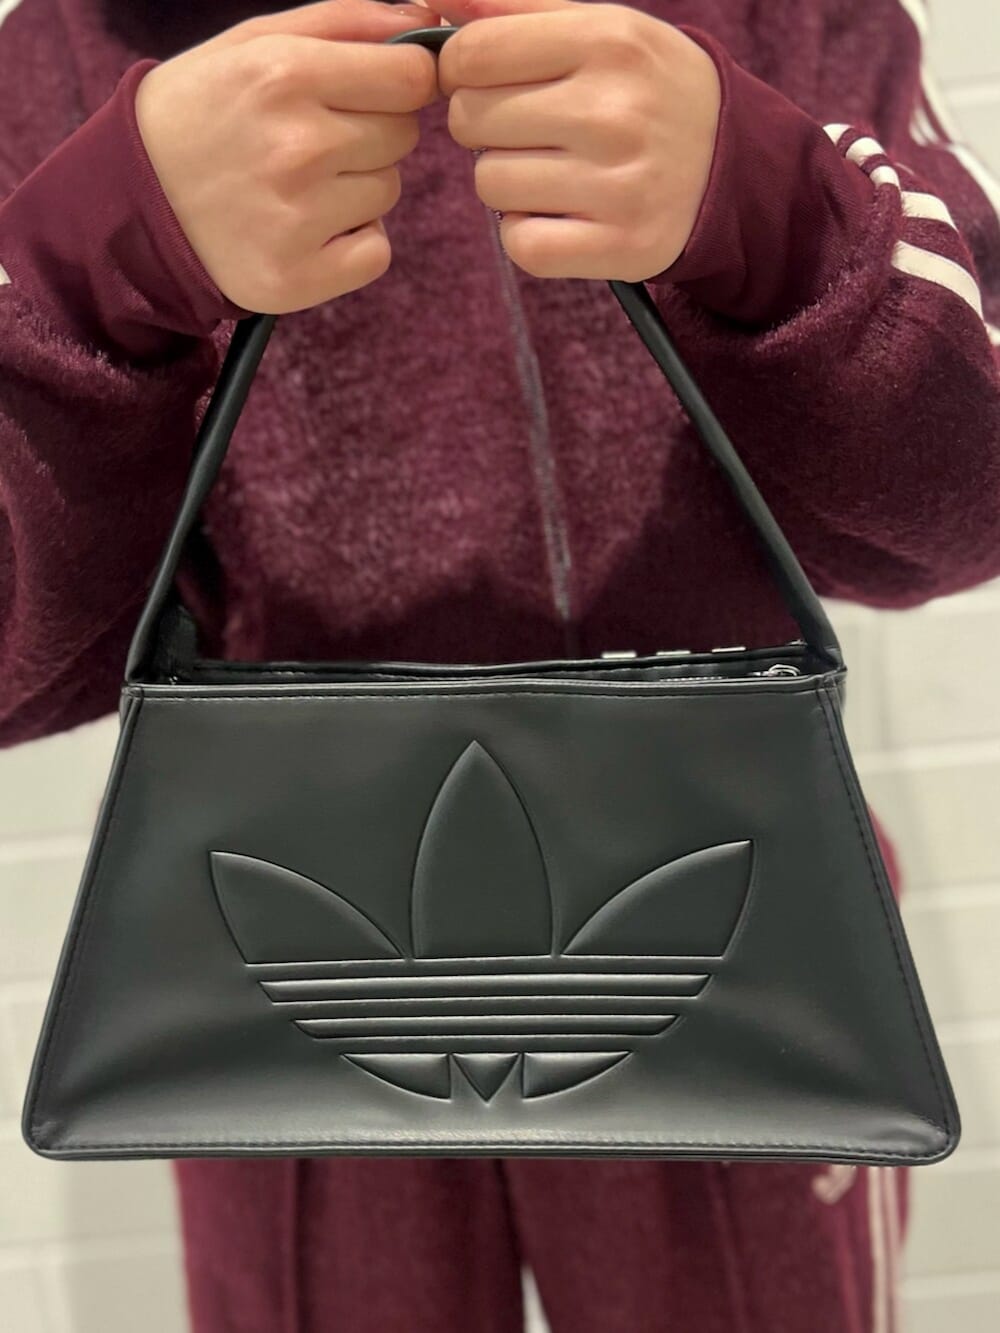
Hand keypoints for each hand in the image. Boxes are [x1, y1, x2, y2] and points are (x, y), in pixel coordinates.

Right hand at [134, 0, 441, 312]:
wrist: (132, 198)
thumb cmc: (203, 110)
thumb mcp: (255, 43)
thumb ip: (345, 21)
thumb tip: (426, 18)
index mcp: (284, 75)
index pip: (411, 79)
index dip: (400, 83)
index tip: (372, 92)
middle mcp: (294, 147)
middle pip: (403, 135)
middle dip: (371, 132)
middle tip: (311, 141)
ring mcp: (296, 219)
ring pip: (387, 191)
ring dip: (357, 187)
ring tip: (297, 184)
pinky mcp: (297, 278)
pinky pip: (376, 253)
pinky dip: (353, 244)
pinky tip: (306, 229)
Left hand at [423, 0, 720, 281]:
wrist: (736, 167)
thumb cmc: (648, 89)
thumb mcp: (600, 29)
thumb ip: (515, 9)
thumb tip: (431, 0)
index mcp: (607, 41)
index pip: (473, 53)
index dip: (460, 70)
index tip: (484, 81)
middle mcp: (614, 111)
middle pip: (472, 120)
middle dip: (485, 126)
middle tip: (530, 130)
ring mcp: (619, 185)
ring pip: (491, 184)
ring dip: (506, 181)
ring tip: (552, 171)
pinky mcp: (620, 246)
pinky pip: (521, 245)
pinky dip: (526, 235)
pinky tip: (558, 216)